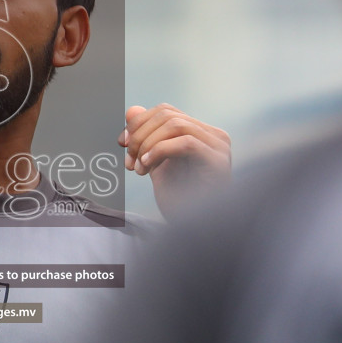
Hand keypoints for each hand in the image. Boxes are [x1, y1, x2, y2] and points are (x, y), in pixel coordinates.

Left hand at [120, 103, 232, 218]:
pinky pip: (185, 142)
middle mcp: (215, 136)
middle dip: (140, 135)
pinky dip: (160, 150)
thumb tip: (131, 109)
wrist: (196, 232)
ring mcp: (219, 147)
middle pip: (168, 115)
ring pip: (175, 125)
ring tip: (139, 169)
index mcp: (202, 134)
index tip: (121, 143)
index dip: (139, 123)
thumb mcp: (155, 164)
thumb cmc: (180, 202)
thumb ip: (146, 138)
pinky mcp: (219, 161)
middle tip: (129, 160)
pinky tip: (147, 165)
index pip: (166, 112)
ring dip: (148, 144)